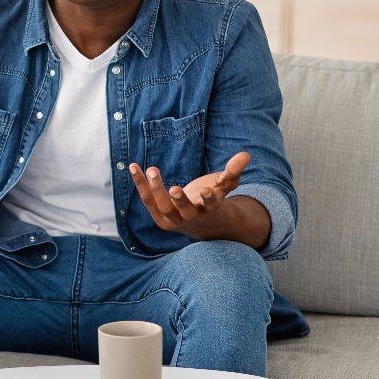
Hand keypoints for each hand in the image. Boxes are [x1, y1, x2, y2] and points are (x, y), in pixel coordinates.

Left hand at [129, 151, 250, 238]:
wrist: (198, 224)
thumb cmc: (211, 199)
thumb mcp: (224, 185)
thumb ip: (233, 171)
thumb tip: (245, 155)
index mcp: (209, 209)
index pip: (210, 205)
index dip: (208, 198)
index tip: (206, 190)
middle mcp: (191, 217)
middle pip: (184, 211)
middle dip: (179, 200)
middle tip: (174, 188)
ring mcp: (173, 219)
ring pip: (162, 207)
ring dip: (156, 189)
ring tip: (152, 169)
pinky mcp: (159, 217)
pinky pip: (147, 200)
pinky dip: (140, 184)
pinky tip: (133, 167)